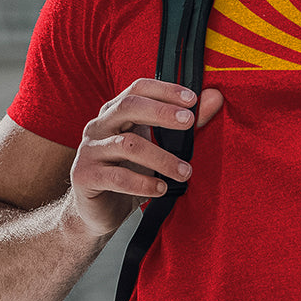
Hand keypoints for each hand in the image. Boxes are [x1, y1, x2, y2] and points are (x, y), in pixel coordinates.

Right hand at [70, 79, 223, 236]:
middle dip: (161, 112)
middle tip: (189, 122)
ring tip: (185, 172)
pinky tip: (161, 188)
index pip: (138, 88)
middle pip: (128, 107)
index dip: (165, 90)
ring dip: (161, 158)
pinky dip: (144, 183)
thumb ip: (184, 123)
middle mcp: (99, 125)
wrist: (98, 211)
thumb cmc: (130, 172)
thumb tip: (215, 97)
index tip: (192, 99)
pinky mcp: (85, 175)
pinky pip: (117, 176)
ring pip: (127, 144)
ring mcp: (90, 150)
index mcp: (116, 112)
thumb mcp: (158, 145)